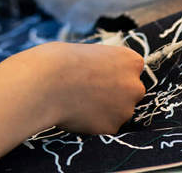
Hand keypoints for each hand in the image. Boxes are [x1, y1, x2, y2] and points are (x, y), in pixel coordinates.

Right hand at [5, 41, 145, 134]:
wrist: (46, 82)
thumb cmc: (61, 61)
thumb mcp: (89, 53)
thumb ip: (104, 66)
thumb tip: (102, 78)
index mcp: (131, 61)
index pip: (130, 70)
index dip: (112, 72)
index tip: (96, 74)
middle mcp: (135, 85)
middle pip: (129, 92)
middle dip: (113, 93)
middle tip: (87, 91)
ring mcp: (126, 109)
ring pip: (118, 111)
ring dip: (103, 109)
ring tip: (77, 100)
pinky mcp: (113, 127)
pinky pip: (105, 126)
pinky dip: (93, 122)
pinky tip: (76, 112)